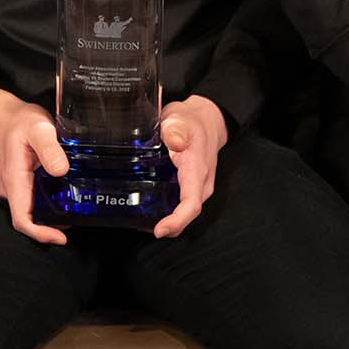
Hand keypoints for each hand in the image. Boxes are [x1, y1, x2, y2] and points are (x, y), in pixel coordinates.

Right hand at [0, 88, 69, 244]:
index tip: (60, 237)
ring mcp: (17, 188)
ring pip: (33, 212)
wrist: (4, 117)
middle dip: (52, 227)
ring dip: (52, 217)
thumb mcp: (38, 128)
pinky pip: (35, 202)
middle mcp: (13, 189)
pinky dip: (50, 205)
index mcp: (14, 180)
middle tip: (78, 219)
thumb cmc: (20, 122)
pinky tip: (67, 197)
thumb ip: (49, 148)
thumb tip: (61, 170)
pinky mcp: (23, 184)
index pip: (22, 219)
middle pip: (30, 220)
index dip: (40, 233)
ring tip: (76, 209)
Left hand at [152, 95, 228, 239]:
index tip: (159, 230)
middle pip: (187, 215)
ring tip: (143, 224)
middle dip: (169, 227)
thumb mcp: (180, 119)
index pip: (191, 204)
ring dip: (168, 222)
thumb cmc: (191, 121)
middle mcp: (201, 184)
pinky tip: (150, 212)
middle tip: (142, 228)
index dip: (176, 221)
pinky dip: (168, 213)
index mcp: (197, 170)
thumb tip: (174, 141)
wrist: (205, 120)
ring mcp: (197, 187)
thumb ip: (175, 129)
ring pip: (184, 212)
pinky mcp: (190, 187)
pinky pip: (181, 205)